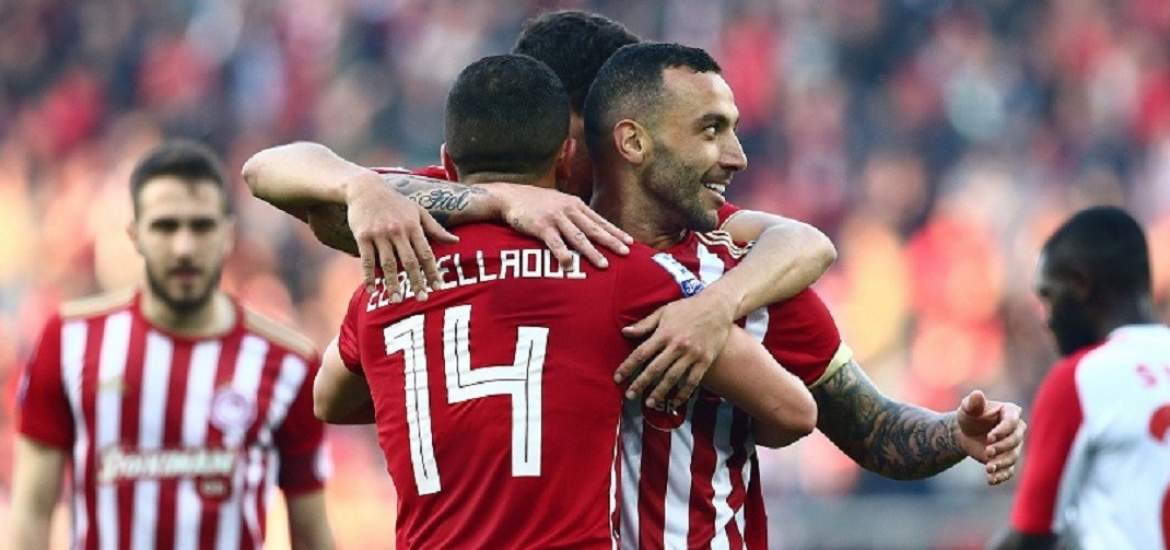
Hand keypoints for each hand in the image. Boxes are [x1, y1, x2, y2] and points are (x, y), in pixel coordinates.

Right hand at [346, 174, 458, 299]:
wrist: (366, 188)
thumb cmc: (396, 202)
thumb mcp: (418, 211)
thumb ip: (436, 228)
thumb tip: (456, 241)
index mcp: (413, 226)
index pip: (426, 253)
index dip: (433, 271)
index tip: (438, 287)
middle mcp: (397, 231)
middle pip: (409, 261)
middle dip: (417, 281)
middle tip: (423, 299)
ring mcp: (379, 234)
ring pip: (388, 264)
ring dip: (393, 283)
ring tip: (397, 300)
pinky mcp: (362, 236)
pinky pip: (367, 260)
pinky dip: (369, 276)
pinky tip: (372, 289)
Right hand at [489, 183, 632, 267]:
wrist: (510, 196)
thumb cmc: (537, 203)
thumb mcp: (560, 203)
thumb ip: (575, 214)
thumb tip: (591, 228)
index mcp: (575, 205)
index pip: (600, 221)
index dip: (615, 232)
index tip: (630, 242)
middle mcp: (569, 210)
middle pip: (594, 229)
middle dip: (611, 241)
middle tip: (625, 253)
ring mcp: (555, 218)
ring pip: (578, 237)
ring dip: (591, 252)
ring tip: (604, 265)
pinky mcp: (541, 226)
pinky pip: (554, 242)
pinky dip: (562, 253)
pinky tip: (569, 264)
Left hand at [615, 290, 737, 410]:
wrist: (718, 306)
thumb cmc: (688, 307)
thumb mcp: (664, 311)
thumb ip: (645, 324)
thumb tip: (624, 332)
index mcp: (664, 333)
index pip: (641, 353)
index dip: (627, 367)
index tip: (618, 378)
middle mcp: (677, 345)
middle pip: (654, 369)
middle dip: (640, 384)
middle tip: (629, 395)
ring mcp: (692, 354)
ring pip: (672, 378)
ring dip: (660, 392)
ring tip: (649, 403)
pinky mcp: (705, 360)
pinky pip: (692, 381)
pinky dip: (683, 393)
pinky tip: (674, 402)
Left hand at [955, 390, 1026, 485]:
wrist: (965, 432)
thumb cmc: (969, 416)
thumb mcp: (967, 408)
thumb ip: (972, 402)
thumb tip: (977, 395)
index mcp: (1010, 413)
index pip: (1013, 422)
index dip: (1003, 431)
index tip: (989, 437)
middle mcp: (1016, 430)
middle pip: (1015, 441)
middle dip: (1002, 448)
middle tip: (987, 452)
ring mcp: (1014, 446)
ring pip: (1013, 457)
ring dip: (1002, 463)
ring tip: (988, 468)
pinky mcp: (1008, 460)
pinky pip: (1009, 471)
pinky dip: (1001, 476)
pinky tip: (991, 480)